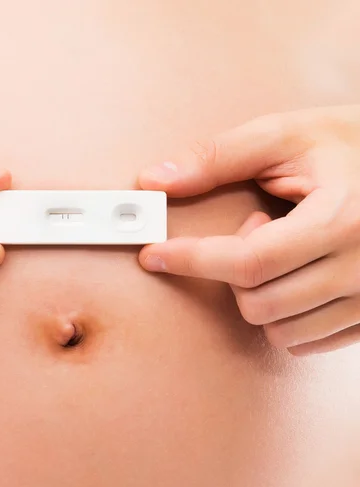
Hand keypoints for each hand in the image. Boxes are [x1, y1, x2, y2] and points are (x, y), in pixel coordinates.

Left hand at [138, 105, 359, 355]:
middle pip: (258, 303)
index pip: (248, 262)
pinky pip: (307, 343)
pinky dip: (284, 316)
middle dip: (231, 272)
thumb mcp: (285, 135)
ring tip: (282, 249)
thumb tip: (155, 180)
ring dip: (258, 296)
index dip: (191, 259)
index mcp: (341, 219)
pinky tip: (295, 276)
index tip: (154, 255)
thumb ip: (218, 157)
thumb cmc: (350, 144)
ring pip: (280, 331)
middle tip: (255, 228)